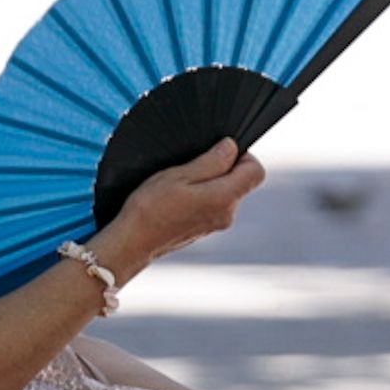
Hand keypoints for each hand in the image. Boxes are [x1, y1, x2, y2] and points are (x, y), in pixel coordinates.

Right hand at [109, 139, 263, 269]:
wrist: (134, 241)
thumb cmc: (151, 208)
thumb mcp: (180, 175)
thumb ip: (211, 162)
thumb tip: (232, 148)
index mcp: (224, 198)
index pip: (256, 172)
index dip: (243, 156)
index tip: (220, 151)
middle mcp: (227, 214)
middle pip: (242, 182)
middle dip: (224, 168)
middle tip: (193, 166)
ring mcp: (217, 224)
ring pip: (227, 193)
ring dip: (211, 183)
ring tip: (182, 184)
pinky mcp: (207, 229)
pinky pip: (215, 205)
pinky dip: (203, 196)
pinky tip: (180, 197)